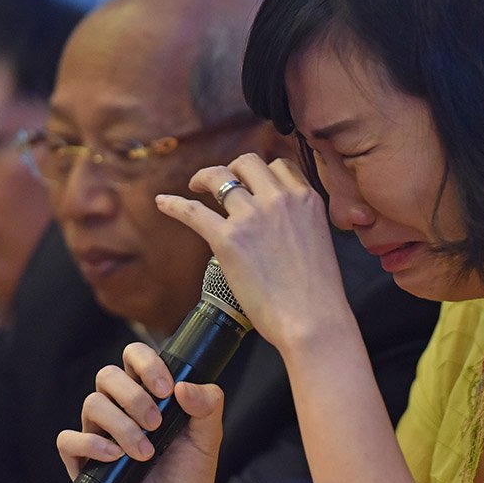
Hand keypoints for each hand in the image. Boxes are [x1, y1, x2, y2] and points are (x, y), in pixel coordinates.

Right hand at [57, 342, 223, 482]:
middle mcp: (120, 408)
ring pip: (91, 404)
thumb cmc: (188, 476)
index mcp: (148, 393)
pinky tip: (115, 456)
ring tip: (145, 451)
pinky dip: (90, 444)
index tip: (167, 389)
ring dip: (121, 425)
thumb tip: (185, 386)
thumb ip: (207, 406)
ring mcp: (99, 433)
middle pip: (108, 375)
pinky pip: (68, 440)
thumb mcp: (208, 439)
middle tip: (157, 423)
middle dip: (133, 396)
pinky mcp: (83, 461)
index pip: (134, 356)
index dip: (146, 363)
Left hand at [155, 153, 353, 350]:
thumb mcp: (320, 239)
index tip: (251, 181)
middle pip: (248, 163)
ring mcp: (252, 216)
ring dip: (204, 178)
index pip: (279, 166)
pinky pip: (193, 211)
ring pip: (219, 177)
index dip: (262, 172)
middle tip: (222, 183)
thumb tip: (280, 225)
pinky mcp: (227, 238)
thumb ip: (301, 221)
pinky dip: (175, 204)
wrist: (313, 319)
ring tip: (195, 186)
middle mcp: (279, 199)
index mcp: (306, 199)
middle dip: (233, 169)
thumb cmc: (318, 293)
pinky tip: (163, 202)